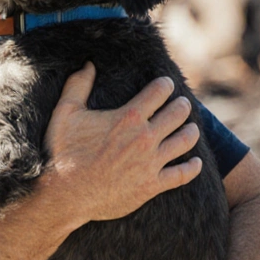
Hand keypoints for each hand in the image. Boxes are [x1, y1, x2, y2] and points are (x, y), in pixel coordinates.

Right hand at [40, 63, 201, 229]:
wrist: (66, 195)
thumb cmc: (64, 153)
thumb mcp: (65, 114)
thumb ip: (77, 86)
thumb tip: (88, 64)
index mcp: (128, 118)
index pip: (159, 92)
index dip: (165, 85)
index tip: (166, 84)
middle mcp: (145, 138)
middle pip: (178, 113)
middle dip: (182, 105)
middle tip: (182, 104)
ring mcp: (151, 163)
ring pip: (185, 141)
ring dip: (191, 131)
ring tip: (191, 128)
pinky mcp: (152, 185)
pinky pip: (182, 174)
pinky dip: (192, 167)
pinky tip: (195, 162)